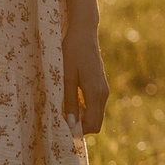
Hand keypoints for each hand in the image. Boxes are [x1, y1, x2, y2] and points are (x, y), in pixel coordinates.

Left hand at [60, 18, 108, 135]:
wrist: (83, 33)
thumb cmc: (71, 52)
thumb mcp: (66, 77)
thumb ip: (69, 101)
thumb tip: (71, 124)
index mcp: (95, 93)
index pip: (93, 125)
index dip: (79, 130)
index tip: (62, 126)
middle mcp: (103, 94)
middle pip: (96, 123)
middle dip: (80, 126)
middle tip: (61, 119)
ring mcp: (103, 90)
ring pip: (95, 115)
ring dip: (81, 117)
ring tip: (63, 108)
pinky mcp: (100, 86)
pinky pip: (94, 105)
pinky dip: (84, 108)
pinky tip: (70, 99)